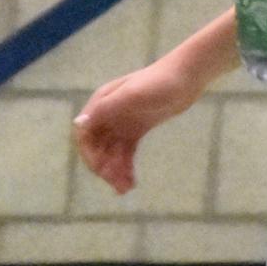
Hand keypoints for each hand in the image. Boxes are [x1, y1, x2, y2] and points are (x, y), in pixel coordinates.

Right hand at [72, 63, 199, 193]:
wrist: (188, 76)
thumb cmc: (159, 82)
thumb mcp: (132, 95)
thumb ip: (106, 108)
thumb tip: (79, 123)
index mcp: (101, 103)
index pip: (85, 135)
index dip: (90, 155)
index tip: (102, 170)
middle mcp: (108, 114)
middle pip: (97, 147)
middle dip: (104, 167)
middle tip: (118, 184)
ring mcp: (123, 122)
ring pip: (111, 152)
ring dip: (115, 171)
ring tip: (126, 188)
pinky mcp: (137, 129)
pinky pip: (125, 152)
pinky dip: (126, 167)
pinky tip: (131, 181)